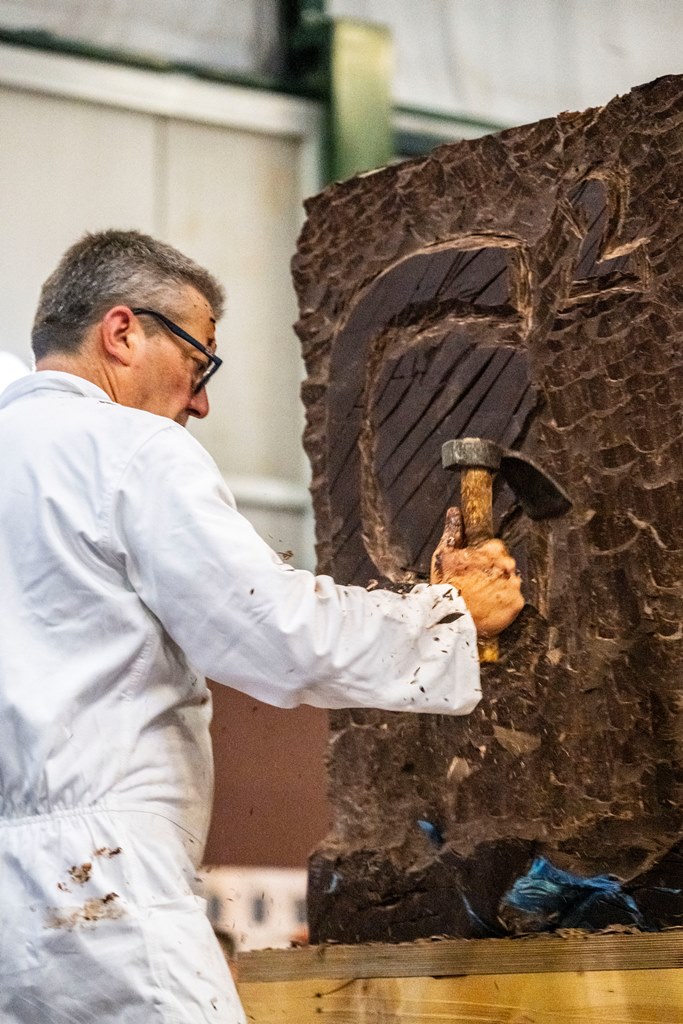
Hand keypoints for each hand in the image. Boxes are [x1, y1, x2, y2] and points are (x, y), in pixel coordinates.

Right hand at [430, 507, 523, 637]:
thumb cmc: (447, 585)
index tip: (475, 567)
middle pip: (504, 565)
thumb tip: (455, 512)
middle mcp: (508, 565)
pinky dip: (503, 604)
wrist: (452, 618)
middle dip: (493, 572)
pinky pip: (513, 601)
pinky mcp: (517, 604)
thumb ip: (453, 531)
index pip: (495, 547)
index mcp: (493, 550)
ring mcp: (514, 585)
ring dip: (499, 588)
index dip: (484, 558)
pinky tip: (489, 608)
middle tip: (475, 584)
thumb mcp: (444, 554)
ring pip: (509, 583)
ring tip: (481, 598)